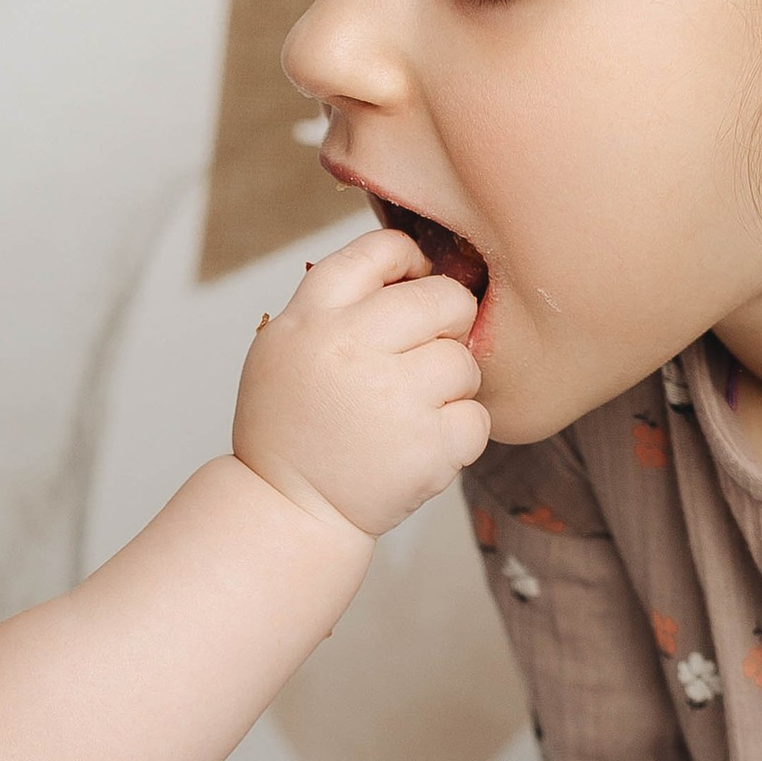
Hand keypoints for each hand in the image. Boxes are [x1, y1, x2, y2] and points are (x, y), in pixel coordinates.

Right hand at [233, 228, 487, 541]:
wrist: (288, 509)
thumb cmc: (293, 426)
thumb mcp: (285, 345)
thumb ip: (337, 300)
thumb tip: (415, 263)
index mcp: (313, 318)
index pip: (380, 250)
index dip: (410, 260)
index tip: (413, 283)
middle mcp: (351, 349)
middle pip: (444, 298)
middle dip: (447, 323)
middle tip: (423, 356)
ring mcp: (393, 398)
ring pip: (463, 361)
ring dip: (450, 386)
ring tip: (411, 411)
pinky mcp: (426, 446)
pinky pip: (476, 418)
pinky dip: (458, 434)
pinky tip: (421, 444)